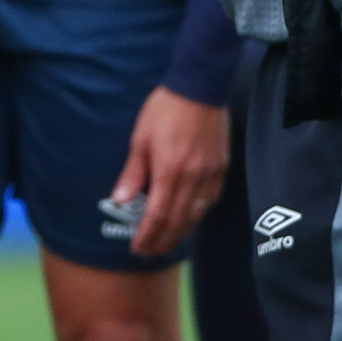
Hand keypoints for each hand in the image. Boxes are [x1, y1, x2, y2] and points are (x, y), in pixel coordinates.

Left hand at [109, 87, 229, 257]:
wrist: (199, 88)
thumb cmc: (164, 110)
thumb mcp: (140, 139)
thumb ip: (133, 174)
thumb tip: (120, 201)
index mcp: (170, 172)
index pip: (158, 216)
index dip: (148, 236)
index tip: (137, 248)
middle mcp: (193, 179)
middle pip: (178, 222)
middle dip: (163, 241)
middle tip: (149, 252)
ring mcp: (210, 175)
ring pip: (197, 215)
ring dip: (181, 233)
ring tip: (166, 242)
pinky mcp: (222, 168)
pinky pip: (210, 201)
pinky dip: (198, 216)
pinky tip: (189, 220)